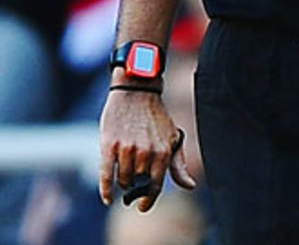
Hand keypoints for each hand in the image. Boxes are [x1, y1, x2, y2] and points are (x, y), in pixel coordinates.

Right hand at [98, 90, 195, 210]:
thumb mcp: (173, 139)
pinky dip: (106, 189)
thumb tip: (190, 186)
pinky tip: (108, 198)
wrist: (136, 93)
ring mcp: (126, 149)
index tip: (142, 206)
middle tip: (133, 184)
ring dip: (123, 183)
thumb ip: (178, 165)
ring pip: (123, 180)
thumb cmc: (156, 118)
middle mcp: (146, 152)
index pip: (156, 185)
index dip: (148, 199)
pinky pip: (106, 174)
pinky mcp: (109, 145)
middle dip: (135, 187)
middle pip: (137, 183)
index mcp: (163, 151)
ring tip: (125, 176)